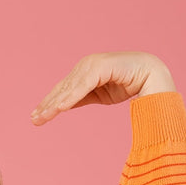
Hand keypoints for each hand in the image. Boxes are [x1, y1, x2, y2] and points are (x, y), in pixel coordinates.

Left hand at [30, 51, 176, 124]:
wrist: (151, 76)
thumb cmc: (127, 84)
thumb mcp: (99, 95)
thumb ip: (81, 98)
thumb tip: (63, 106)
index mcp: (84, 71)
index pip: (63, 90)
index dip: (49, 103)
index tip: (36, 117)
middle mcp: (86, 65)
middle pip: (63, 89)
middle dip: (48, 105)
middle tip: (34, 120)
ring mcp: (93, 64)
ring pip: (71, 88)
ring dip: (56, 103)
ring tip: (45, 117)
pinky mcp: (102, 66)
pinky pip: (84, 85)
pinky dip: (72, 96)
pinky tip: (61, 108)